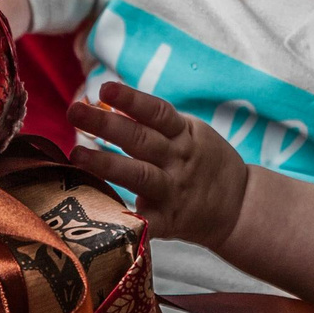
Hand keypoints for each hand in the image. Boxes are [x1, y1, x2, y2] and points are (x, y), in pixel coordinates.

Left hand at [68, 82, 248, 247]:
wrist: (240, 206)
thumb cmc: (204, 162)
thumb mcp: (190, 133)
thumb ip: (154, 122)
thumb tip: (107, 102)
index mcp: (184, 135)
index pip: (157, 112)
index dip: (131, 100)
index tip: (104, 89)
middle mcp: (178, 161)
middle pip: (140, 140)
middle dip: (105, 125)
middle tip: (73, 111)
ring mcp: (174, 191)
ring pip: (139, 175)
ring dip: (106, 164)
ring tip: (76, 154)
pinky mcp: (170, 221)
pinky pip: (146, 223)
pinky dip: (127, 221)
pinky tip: (101, 216)